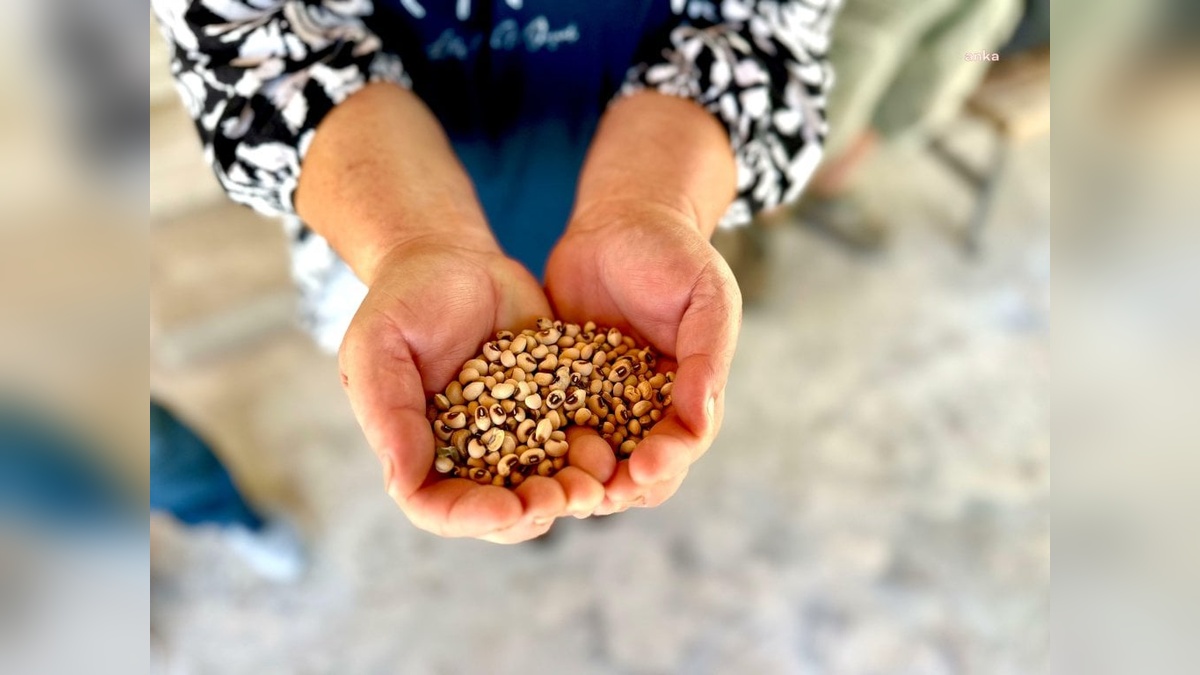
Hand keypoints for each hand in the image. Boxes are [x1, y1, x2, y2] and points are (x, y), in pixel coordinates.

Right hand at [338, 237, 604, 542]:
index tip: (507, 508)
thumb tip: (404, 482)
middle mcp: (468, 457)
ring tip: (597, 481)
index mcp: (417, 452)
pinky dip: (594, 454)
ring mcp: (514, 438)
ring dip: (572, 492)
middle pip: (501, 512)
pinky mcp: (552, 413)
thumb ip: (387, 410)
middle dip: (535, 511)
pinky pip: (576, 446)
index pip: (439, 508)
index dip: (473, 517)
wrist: (455, 261)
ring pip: (545, 487)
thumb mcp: (379, 344)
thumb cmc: (403, 299)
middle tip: (568, 497)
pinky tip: (613, 446)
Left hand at [544, 200, 741, 513]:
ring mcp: (601, 403)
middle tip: (590, 495)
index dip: (664, 463)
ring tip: (551, 487)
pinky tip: (510, 453)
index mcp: (691, 396)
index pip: (682, 446)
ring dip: (573, 478)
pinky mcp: (558, 390)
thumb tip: (701, 418)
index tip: (640, 469)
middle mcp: (647, 410)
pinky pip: (546, 426)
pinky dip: (534, 444)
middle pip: (635, 470)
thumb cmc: (674, 254)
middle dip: (616, 487)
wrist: (618, 222)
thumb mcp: (706, 296)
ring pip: (589, 459)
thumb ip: (707, 355)